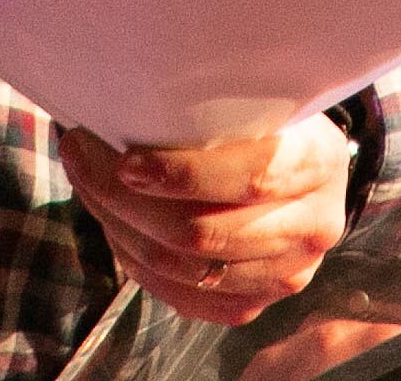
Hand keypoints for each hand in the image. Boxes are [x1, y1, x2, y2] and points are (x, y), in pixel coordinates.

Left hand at [62, 117, 354, 326]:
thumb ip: (216, 103)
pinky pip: (182, 297)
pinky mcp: (253, 304)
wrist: (299, 172)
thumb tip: (128, 95)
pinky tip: (114, 225)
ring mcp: (285, 274)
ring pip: (182, 267)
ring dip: (120, 228)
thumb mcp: (258, 98)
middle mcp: (313, 225)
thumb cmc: (264, 122)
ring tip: (87, 185)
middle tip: (80, 158)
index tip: (126, 160)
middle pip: (202, 231)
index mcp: (320, 161)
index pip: (250, 176)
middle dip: (125, 198)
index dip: (184, 174)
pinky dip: (137, 263)